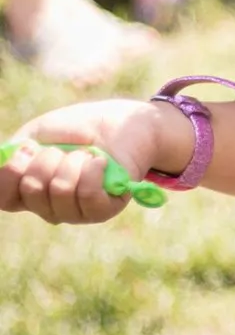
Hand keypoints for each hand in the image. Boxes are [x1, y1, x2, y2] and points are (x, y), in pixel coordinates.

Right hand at [0, 99, 180, 224]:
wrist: (123, 122)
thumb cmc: (79, 128)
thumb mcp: (37, 134)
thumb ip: (13, 153)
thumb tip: (3, 165)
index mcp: (27, 190)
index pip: (3, 199)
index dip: (9, 172)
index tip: (28, 147)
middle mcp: (48, 206)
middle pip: (31, 191)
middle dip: (48, 158)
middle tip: (64, 148)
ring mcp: (76, 212)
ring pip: (61, 192)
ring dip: (74, 162)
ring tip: (86, 153)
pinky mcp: (104, 210)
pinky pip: (89, 196)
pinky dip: (94, 170)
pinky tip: (101, 161)